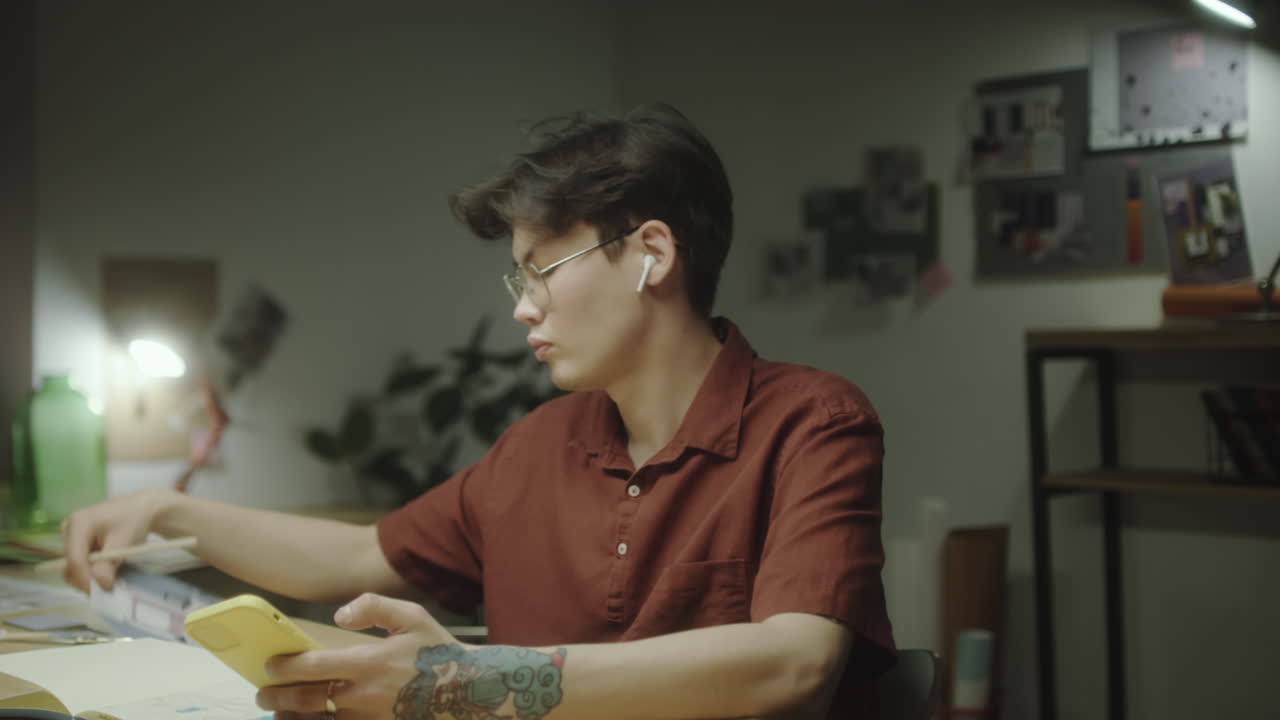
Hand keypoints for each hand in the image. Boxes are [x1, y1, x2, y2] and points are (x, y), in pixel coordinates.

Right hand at [59, 489, 172, 592]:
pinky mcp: (76, 543)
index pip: (74, 558)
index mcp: (78, 523)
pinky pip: (78, 563)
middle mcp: (68, 529)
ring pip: (72, 567)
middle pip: (70, 564)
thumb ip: (108, 564)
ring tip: (109, 580)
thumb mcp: (123, 543)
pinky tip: (105, 572)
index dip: (84, 578)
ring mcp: (70, 536)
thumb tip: (99, 584)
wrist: (140, 510)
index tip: (99, 591)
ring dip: (88, 577)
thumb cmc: (133, 521)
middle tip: (106, 588)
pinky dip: (90, 571)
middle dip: (86, 579)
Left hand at [257, 593, 464, 719]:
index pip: (313, 666)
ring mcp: (369, 718)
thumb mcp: (412, 616)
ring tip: (277, 712)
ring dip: (291, 718)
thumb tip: (340, 615)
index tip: (269, 664)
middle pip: (307, 700)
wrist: (468, 690)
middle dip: (277, 697)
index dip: (284, 667)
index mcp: (369, 662)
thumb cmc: (437, 651)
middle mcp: (364, 694)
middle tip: (263, 692)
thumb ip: (374, 606)